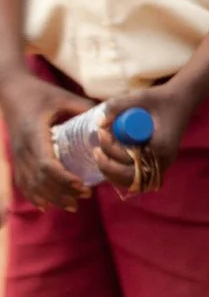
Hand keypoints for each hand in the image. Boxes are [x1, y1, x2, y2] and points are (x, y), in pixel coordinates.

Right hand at [0, 65, 93, 208]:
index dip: (64, 179)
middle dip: (63, 192)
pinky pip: (22, 181)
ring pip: (31, 184)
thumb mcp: (63, 97)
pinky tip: (46, 206)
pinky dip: (33, 195)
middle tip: (86, 196)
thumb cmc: (40, 93)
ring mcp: (17, 154)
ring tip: (73, 205)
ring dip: (51, 197)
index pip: (47, 165)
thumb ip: (85, 108)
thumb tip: (110, 120)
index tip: (83, 185)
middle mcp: (23, 148)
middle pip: (40, 180)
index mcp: (35, 134)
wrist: (11, 91)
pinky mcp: (16, 157)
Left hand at [91, 80, 202, 190]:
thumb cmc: (163, 98)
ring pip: (133, 182)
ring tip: (100, 157)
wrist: (183, 100)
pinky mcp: (158, 163)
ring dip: (113, 173)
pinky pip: (137, 178)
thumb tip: (98, 123)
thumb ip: (117, 106)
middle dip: (108, 166)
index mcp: (161, 148)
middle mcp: (163, 161)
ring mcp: (162, 164)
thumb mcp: (140, 97)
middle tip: (96, 149)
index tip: (101, 132)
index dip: (110, 150)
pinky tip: (110, 165)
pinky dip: (121, 175)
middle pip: (130, 178)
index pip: (130, 162)